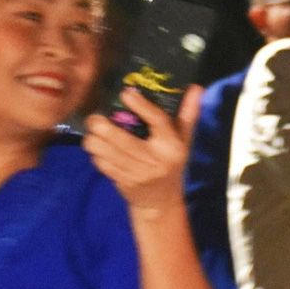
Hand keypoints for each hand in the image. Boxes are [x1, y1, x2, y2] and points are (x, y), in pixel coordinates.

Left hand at [83, 86, 201, 218]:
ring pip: (106, 152)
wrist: (161, 201)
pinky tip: (98, 149)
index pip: (158, 121)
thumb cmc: (172, 163)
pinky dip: (96, 155)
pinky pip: (102, 164)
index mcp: (172, 145)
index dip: (142, 106)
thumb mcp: (184, 140)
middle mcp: (156, 159)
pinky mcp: (124, 182)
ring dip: (94, 140)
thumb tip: (196, 87)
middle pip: (123, 139)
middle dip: (101, 126)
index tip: (126, 92)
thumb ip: (189, 114)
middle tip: (94, 117)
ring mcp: (138, 173)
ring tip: (92, 133)